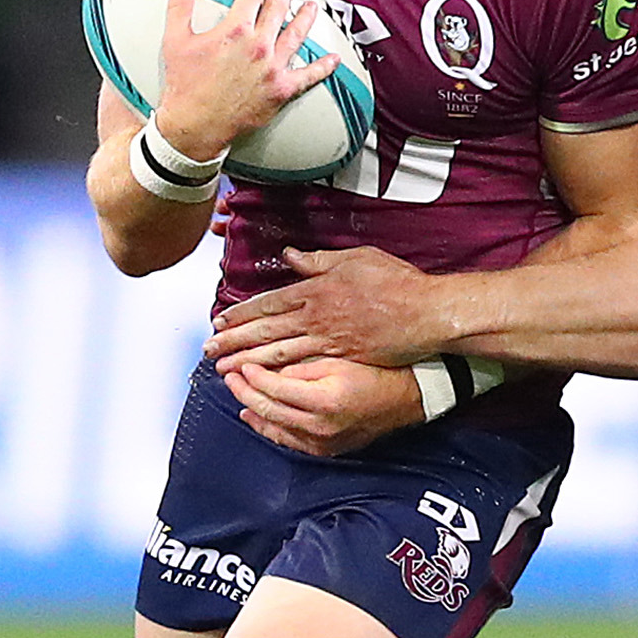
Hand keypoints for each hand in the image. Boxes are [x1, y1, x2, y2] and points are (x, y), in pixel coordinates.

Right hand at [153, 0, 326, 159]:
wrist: (196, 124)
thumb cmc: (185, 86)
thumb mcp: (176, 40)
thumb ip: (180, 6)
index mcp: (235, 30)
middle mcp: (259, 45)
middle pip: (278, 8)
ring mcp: (273, 67)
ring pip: (297, 34)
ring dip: (306, 17)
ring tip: (311, 5)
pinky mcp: (282, 89)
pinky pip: (309, 76)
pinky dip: (323, 67)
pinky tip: (333, 59)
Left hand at [207, 246, 448, 367]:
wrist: (427, 313)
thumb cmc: (397, 283)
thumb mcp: (357, 258)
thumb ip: (320, 260)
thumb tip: (292, 256)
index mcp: (317, 290)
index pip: (269, 303)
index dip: (242, 313)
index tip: (221, 321)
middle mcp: (317, 317)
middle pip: (265, 331)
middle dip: (234, 342)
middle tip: (209, 351)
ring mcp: (329, 341)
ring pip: (279, 353)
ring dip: (248, 362)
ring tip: (225, 370)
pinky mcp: (342, 360)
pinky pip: (304, 368)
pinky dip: (280, 375)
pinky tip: (264, 382)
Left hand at [220, 356, 425, 457]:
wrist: (408, 397)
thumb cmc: (378, 372)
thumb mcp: (338, 359)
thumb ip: (300, 367)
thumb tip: (266, 369)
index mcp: (324, 401)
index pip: (273, 388)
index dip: (252, 375)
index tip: (241, 363)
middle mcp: (320, 427)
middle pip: (267, 410)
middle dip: (244, 391)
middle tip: (229, 376)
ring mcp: (322, 442)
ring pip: (274, 428)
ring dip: (252, 409)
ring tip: (237, 394)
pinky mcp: (326, 450)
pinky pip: (288, 440)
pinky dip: (268, 428)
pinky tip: (255, 417)